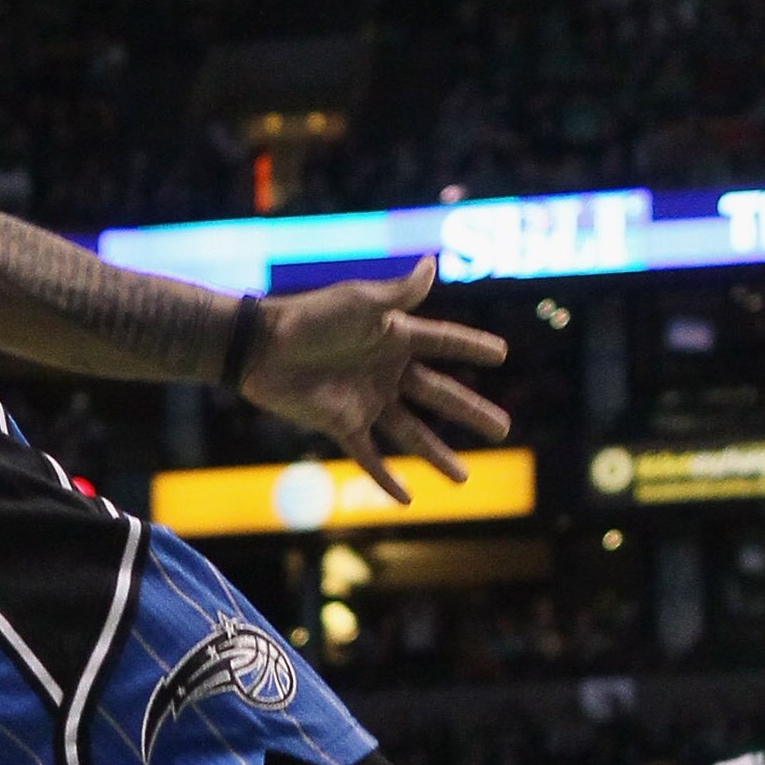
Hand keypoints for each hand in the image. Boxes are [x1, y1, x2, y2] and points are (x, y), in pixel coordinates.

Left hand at [241, 257, 507, 503]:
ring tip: (464, 478)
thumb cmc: (310, 317)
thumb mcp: (359, 301)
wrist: (260, 346)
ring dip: (437, 456)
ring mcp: (365, 400)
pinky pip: (368, 455)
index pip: (443, 342)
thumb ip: (399, 292)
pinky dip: (385, 478)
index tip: (501, 354)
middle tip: (504, 430)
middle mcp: (385, 370)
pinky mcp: (340, 423)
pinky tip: (406, 499)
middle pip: (439, 396)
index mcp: (393, 336)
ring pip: (410, 433)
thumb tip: (432, 265)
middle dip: (470, 413)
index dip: (472, 347)